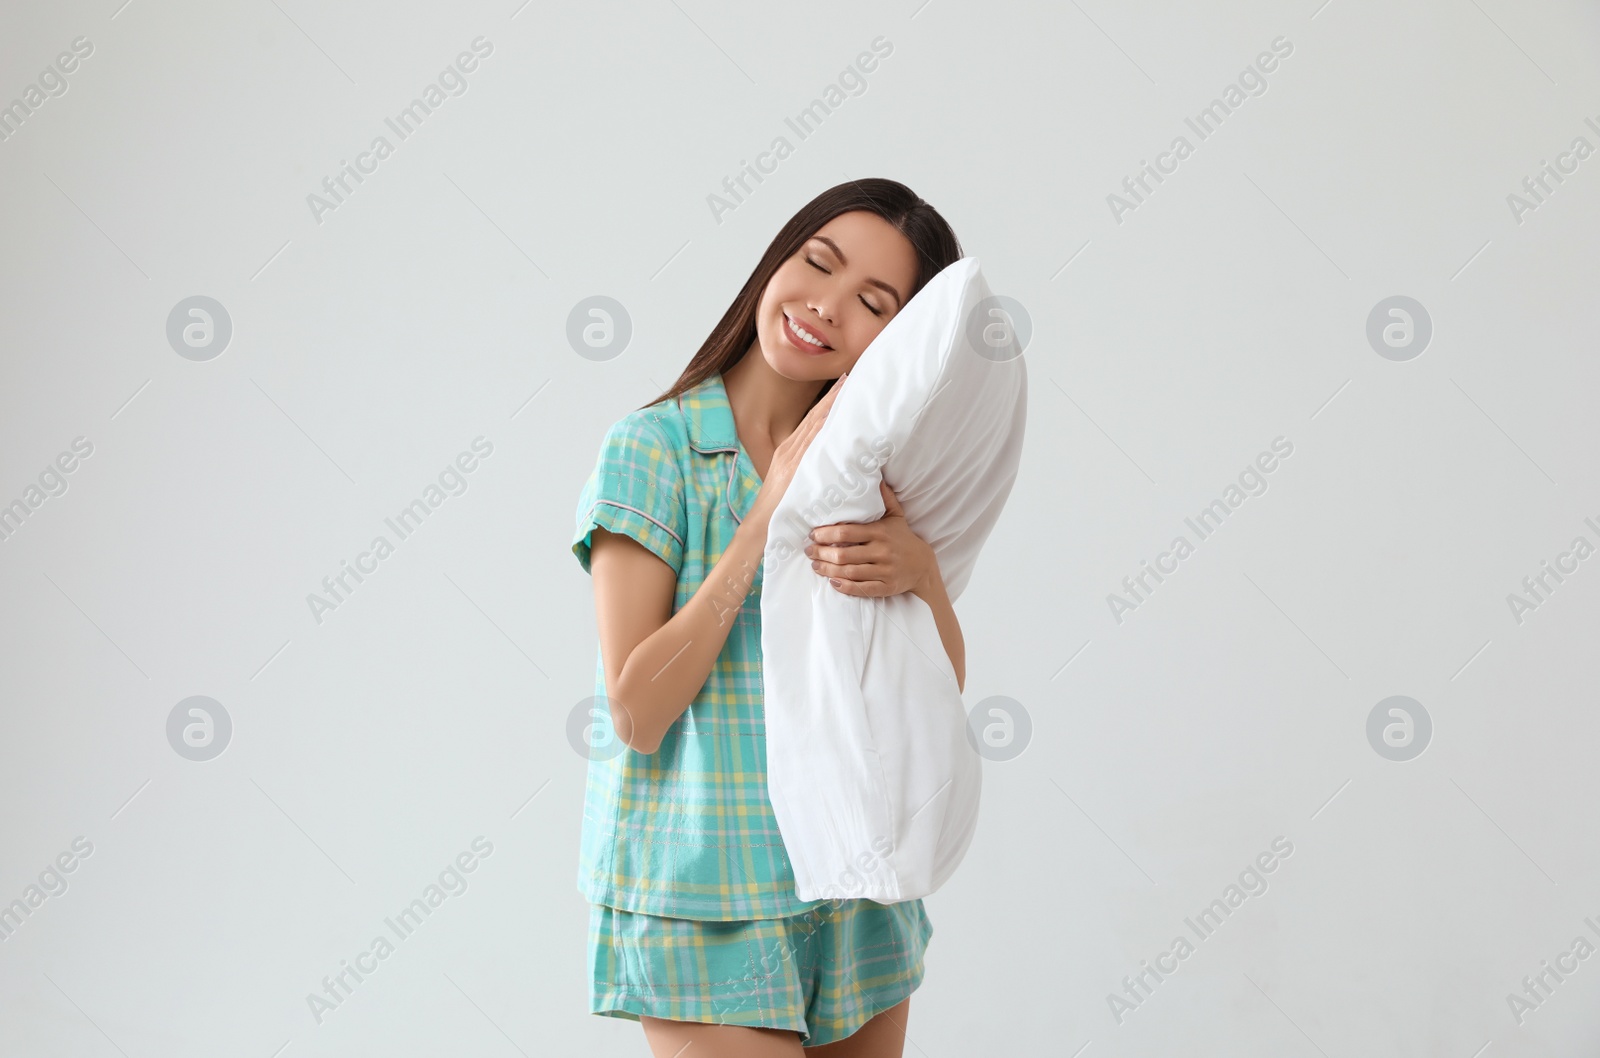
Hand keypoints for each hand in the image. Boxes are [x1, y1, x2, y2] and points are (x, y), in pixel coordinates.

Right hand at [744, 373, 847, 531]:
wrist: (761, 527)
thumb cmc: (781, 508)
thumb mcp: (793, 481)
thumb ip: (808, 467)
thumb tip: (830, 460)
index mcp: (790, 450)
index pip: (812, 420)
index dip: (828, 401)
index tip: (843, 384)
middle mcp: (790, 449)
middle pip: (815, 417)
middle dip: (833, 396)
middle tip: (850, 377)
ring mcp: (791, 458)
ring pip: (814, 425)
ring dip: (831, 406)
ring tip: (847, 388)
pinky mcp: (793, 468)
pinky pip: (811, 444)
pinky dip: (823, 428)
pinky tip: (835, 417)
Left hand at [805, 480, 938, 597]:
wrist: (924, 566)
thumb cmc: (904, 539)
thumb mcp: (897, 516)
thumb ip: (886, 498)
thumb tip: (877, 478)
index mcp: (880, 532)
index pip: (847, 532)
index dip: (826, 534)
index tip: (813, 534)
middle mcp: (882, 551)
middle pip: (844, 554)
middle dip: (822, 553)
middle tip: (809, 551)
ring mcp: (884, 570)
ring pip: (850, 572)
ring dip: (828, 570)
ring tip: (815, 566)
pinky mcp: (886, 587)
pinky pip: (862, 589)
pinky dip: (845, 586)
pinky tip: (833, 582)